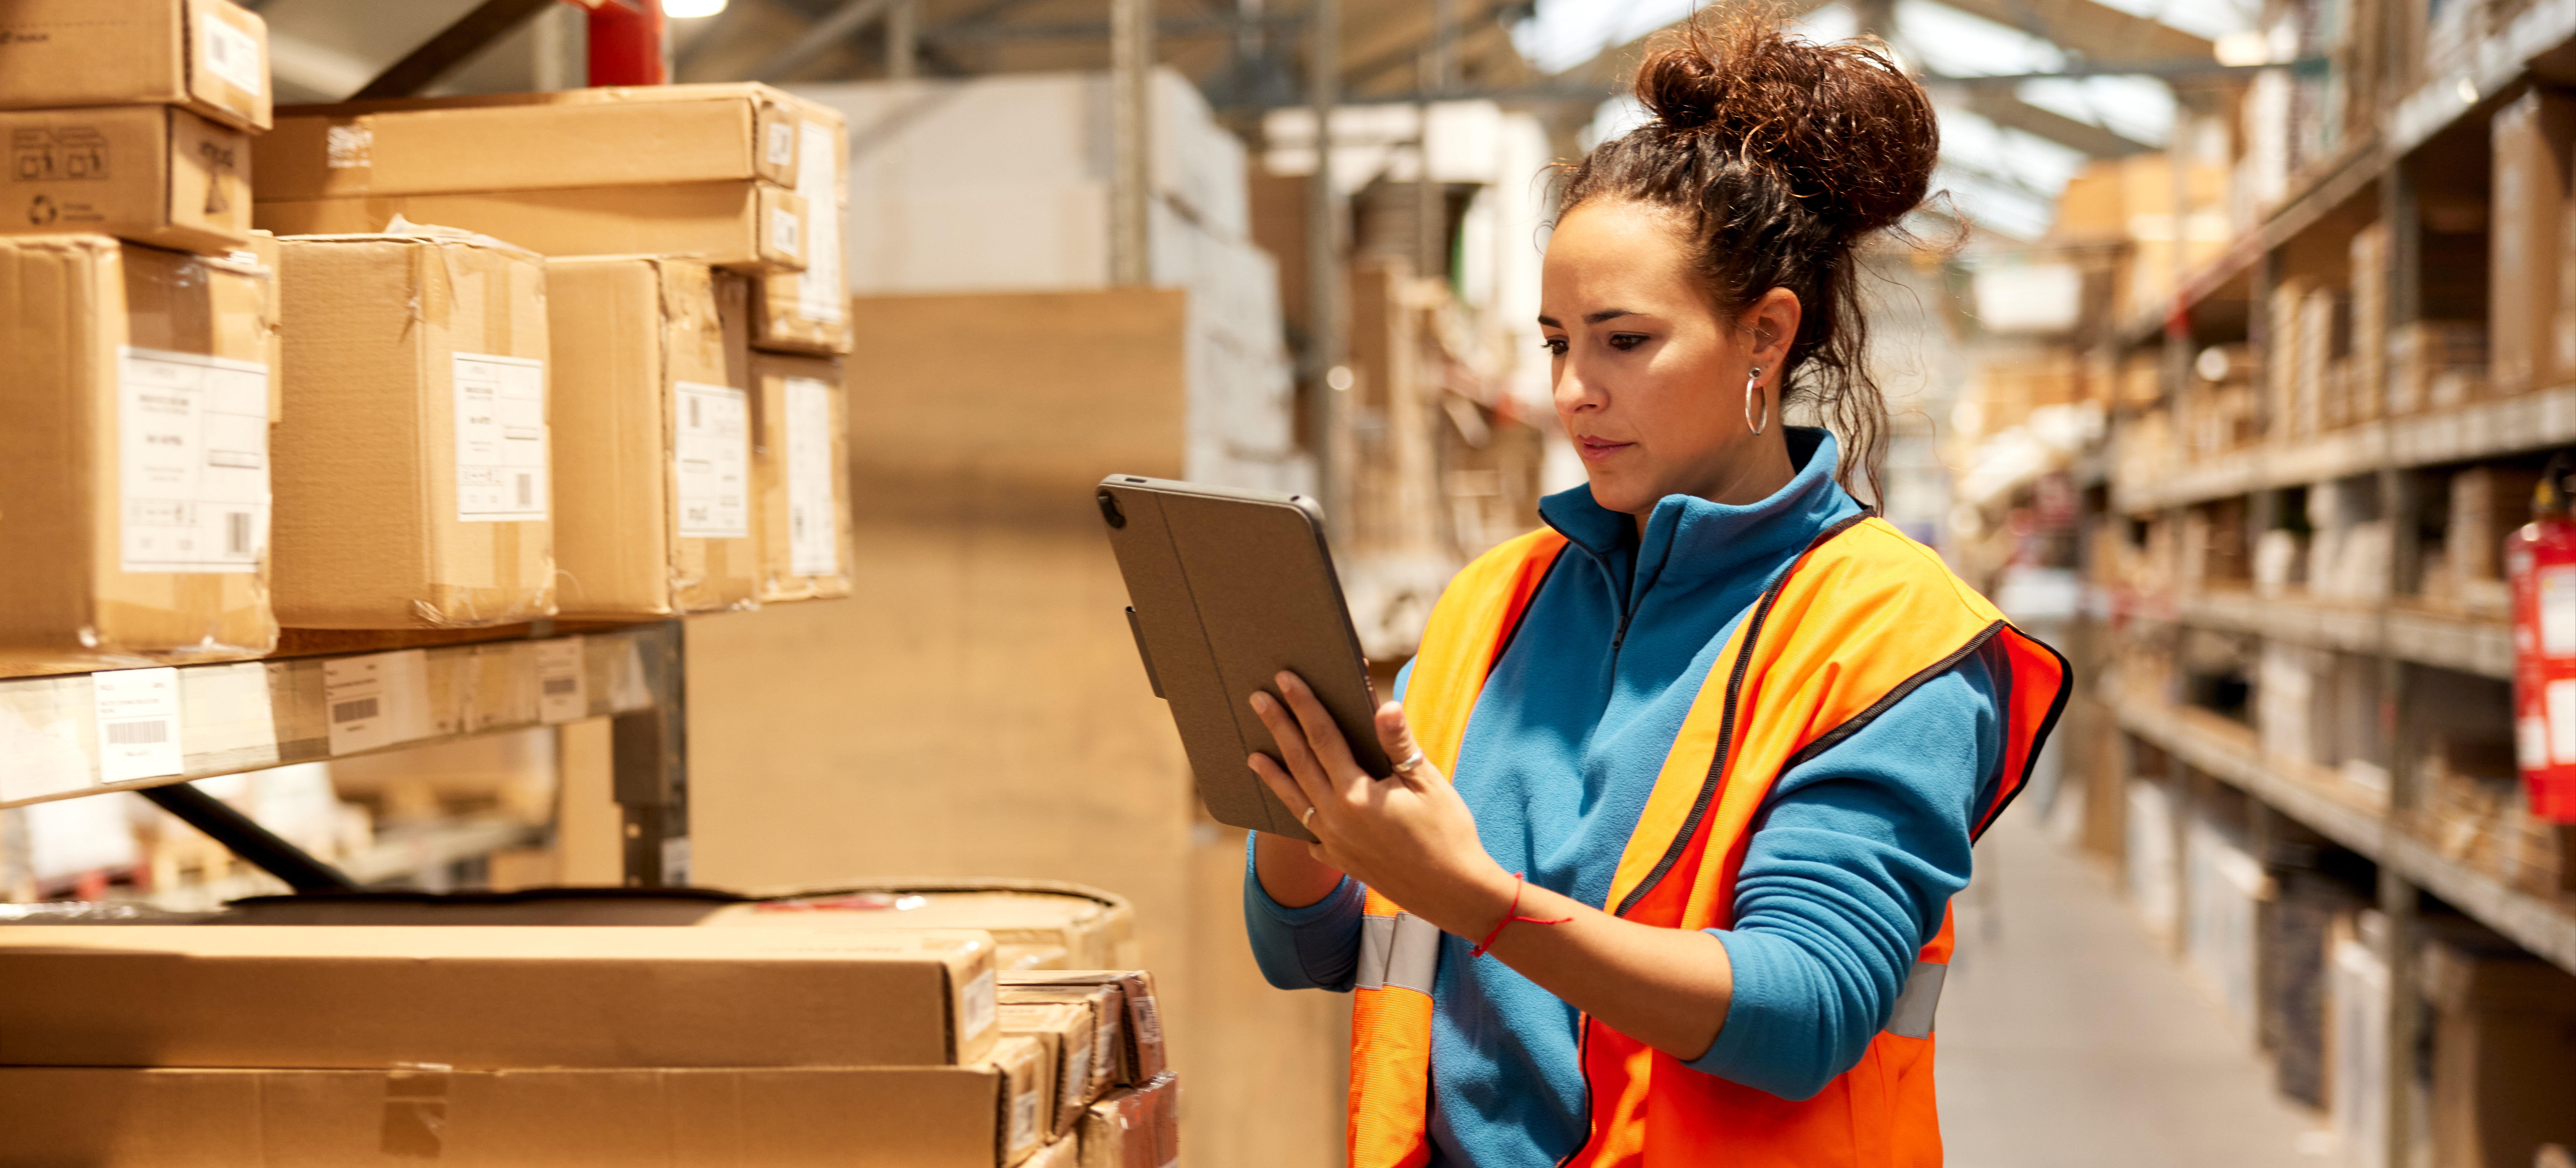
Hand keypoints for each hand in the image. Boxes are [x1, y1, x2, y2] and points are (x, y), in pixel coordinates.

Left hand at [1247, 671, 1514, 938]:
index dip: (1305, 705)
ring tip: (1253, 756)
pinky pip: (1308, 834)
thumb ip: (1399, 743)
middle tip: (1257, 699)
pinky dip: (1297, 818)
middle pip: (1299, 763)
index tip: (1286, 679)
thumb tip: (1385, 705)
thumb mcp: (1427, 782)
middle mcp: (1336, 819)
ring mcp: (1334, 843)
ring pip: (1294, 801)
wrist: (1454, 893)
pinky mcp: (1341, 861)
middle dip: (1278, 727)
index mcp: (1357, 794)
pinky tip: (1293, 810)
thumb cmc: (1448, 833)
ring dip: (1273, 775)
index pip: (1323, 737)